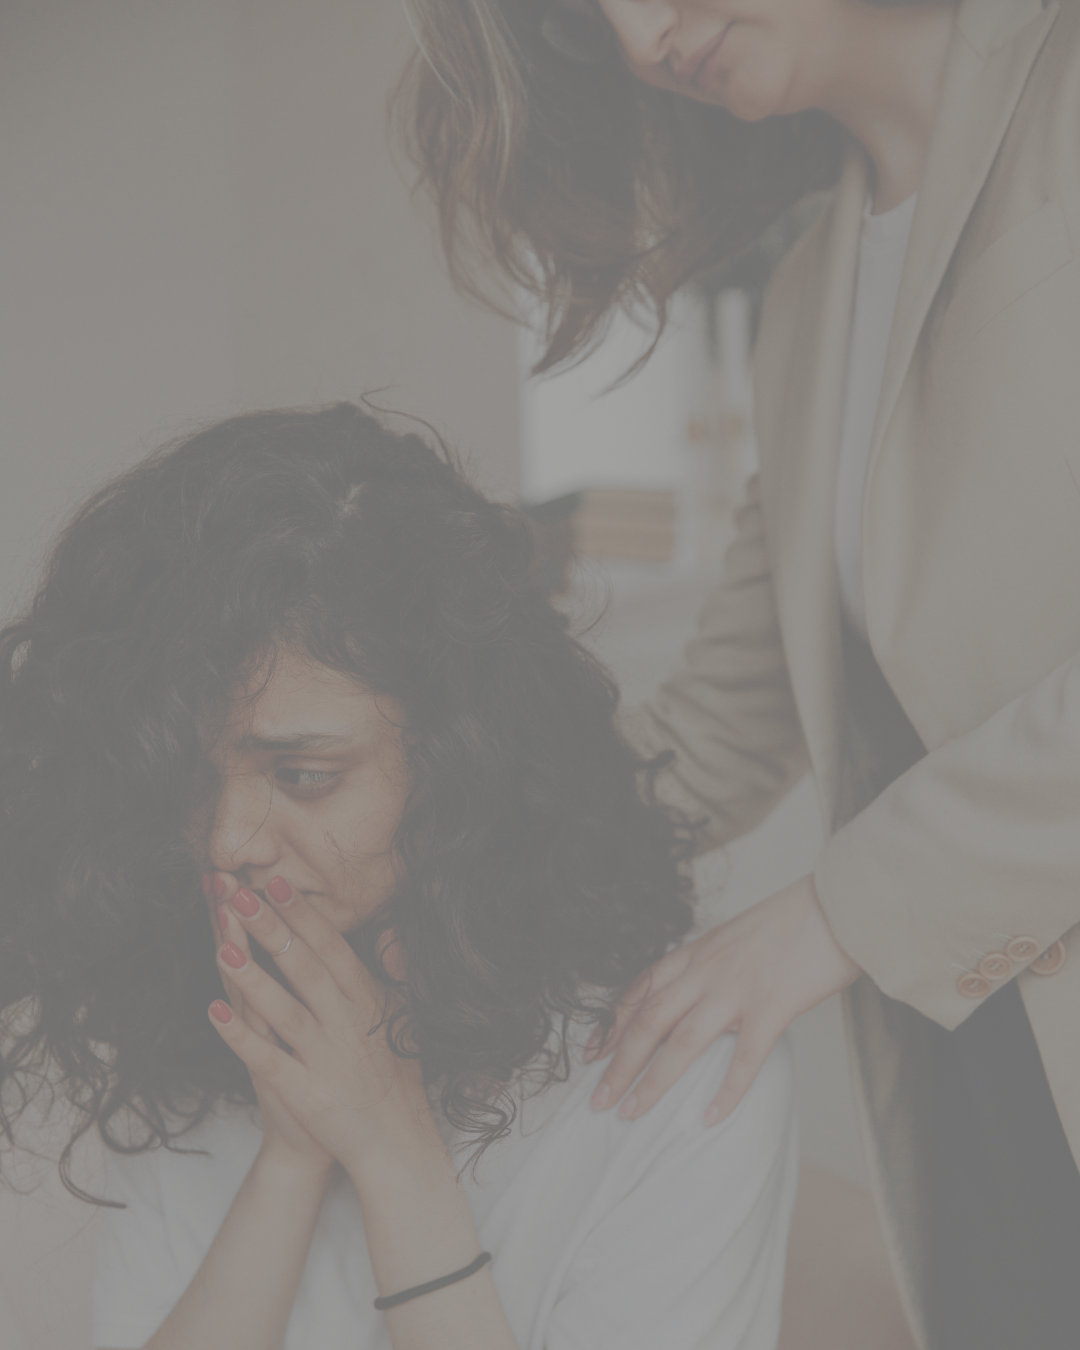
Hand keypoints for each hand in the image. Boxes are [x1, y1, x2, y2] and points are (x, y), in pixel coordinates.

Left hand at [206, 874, 433, 1178]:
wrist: (395, 1140)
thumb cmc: (397, 1072)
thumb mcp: (404, 1014)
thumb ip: (394, 969)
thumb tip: (388, 929)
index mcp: (366, 999)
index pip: (330, 948)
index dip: (301, 915)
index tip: (274, 882)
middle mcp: (346, 1023)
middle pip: (304, 967)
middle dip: (271, 929)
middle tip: (239, 895)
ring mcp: (325, 1058)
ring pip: (284, 1010)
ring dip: (253, 977)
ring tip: (222, 945)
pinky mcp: (305, 1092)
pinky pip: (268, 1060)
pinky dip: (241, 1038)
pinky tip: (213, 1013)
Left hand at [587, 874, 861, 1124]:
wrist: (839, 903)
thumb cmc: (798, 918)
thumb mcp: (741, 933)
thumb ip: (717, 962)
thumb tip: (704, 990)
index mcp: (700, 950)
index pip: (643, 987)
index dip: (613, 1021)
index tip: (592, 1050)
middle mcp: (709, 969)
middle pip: (649, 1020)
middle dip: (619, 1062)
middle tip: (597, 1098)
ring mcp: (738, 989)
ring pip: (681, 1042)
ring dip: (652, 1081)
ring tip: (631, 1113)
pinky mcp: (773, 1007)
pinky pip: (744, 1060)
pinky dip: (724, 1093)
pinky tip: (709, 1119)